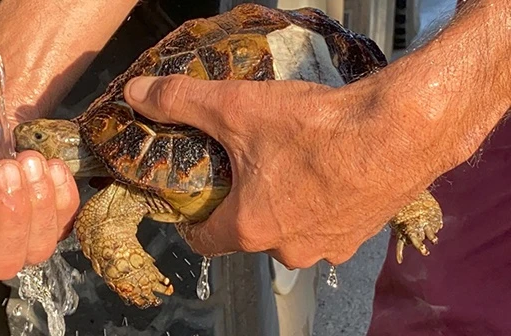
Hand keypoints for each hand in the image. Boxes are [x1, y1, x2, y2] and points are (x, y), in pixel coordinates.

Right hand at [0, 114, 79, 278]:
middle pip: (4, 260)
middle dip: (11, 212)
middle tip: (7, 169)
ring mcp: (22, 243)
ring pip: (39, 246)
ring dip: (39, 201)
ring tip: (29, 162)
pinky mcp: (51, 224)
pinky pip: (65, 221)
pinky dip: (63, 193)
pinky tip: (51, 166)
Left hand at [124, 75, 444, 267]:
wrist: (401, 130)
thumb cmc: (316, 127)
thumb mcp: (236, 107)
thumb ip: (180, 101)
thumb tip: (136, 94)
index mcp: (250, 228)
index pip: (203, 241)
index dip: (192, 220)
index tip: (193, 201)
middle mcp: (288, 250)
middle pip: (249, 232)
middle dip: (242, 204)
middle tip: (246, 167)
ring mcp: (328, 247)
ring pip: (290, 230)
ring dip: (284, 206)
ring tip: (290, 166)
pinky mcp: (360, 236)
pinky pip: (327, 225)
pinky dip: (320, 206)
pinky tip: (327, 174)